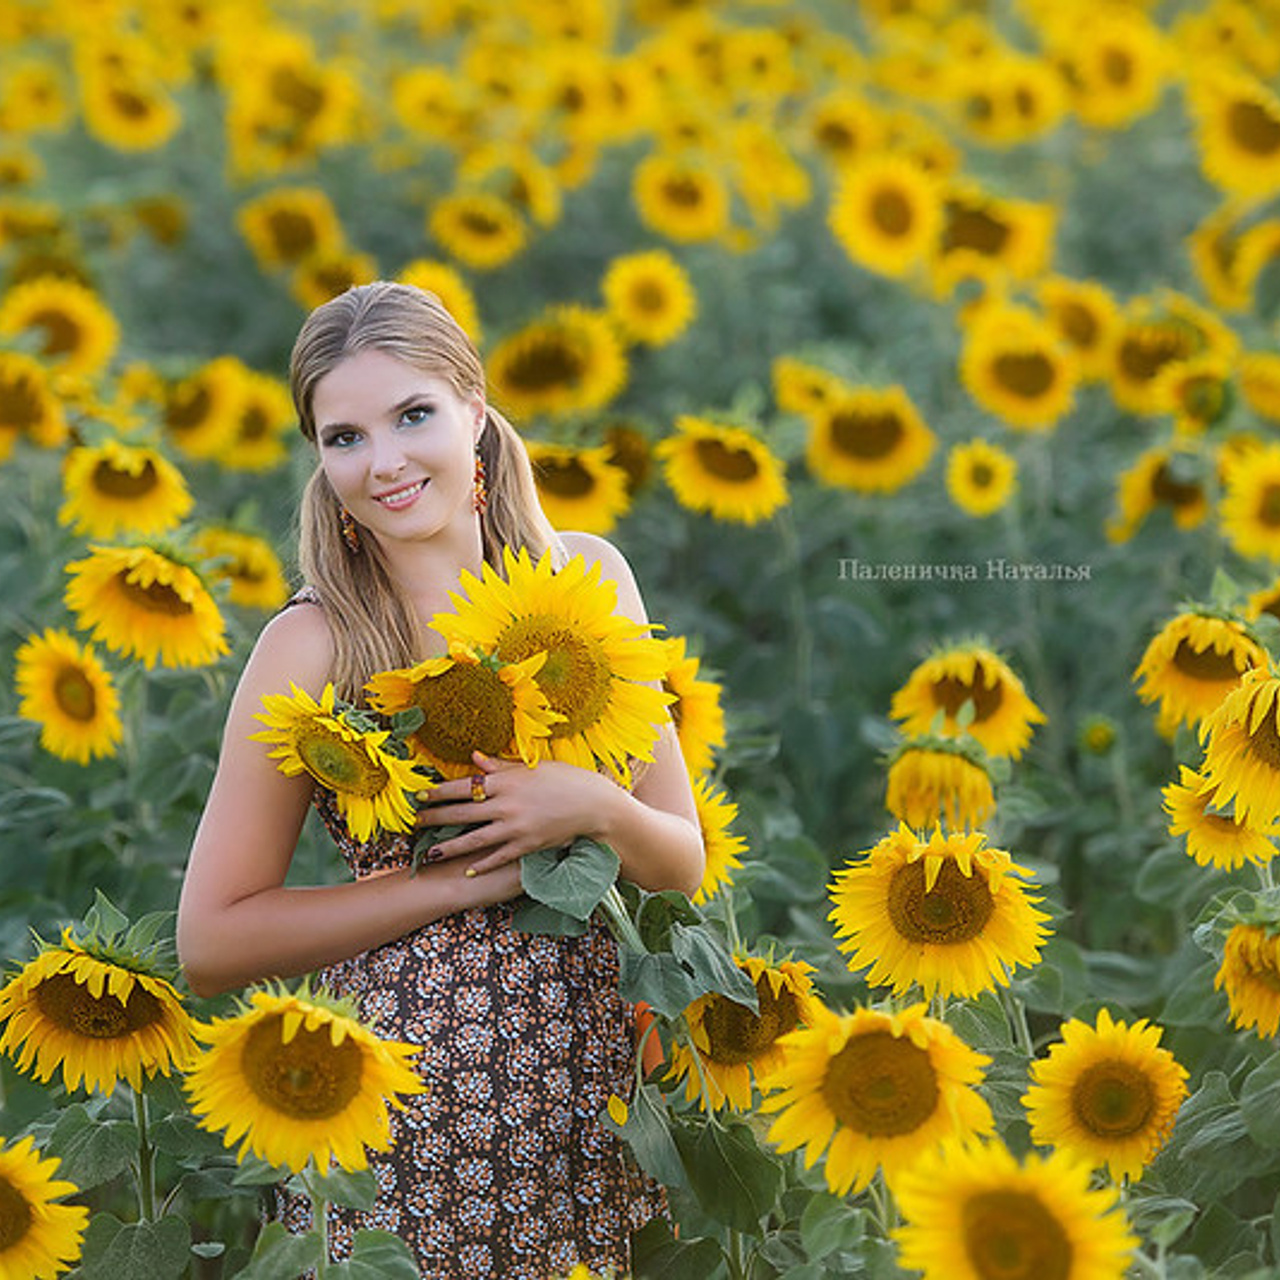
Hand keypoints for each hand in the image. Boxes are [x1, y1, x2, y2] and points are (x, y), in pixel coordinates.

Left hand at [417, 751, 616, 875]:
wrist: (594, 805)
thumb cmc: (566, 779)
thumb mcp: (533, 767)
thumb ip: (501, 766)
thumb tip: (474, 758)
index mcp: (506, 781)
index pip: (463, 786)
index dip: (439, 792)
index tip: (420, 796)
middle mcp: (506, 805)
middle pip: (462, 813)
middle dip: (435, 818)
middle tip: (413, 823)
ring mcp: (516, 828)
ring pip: (474, 839)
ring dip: (449, 847)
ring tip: (430, 853)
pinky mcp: (527, 845)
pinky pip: (499, 856)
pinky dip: (483, 863)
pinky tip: (468, 869)